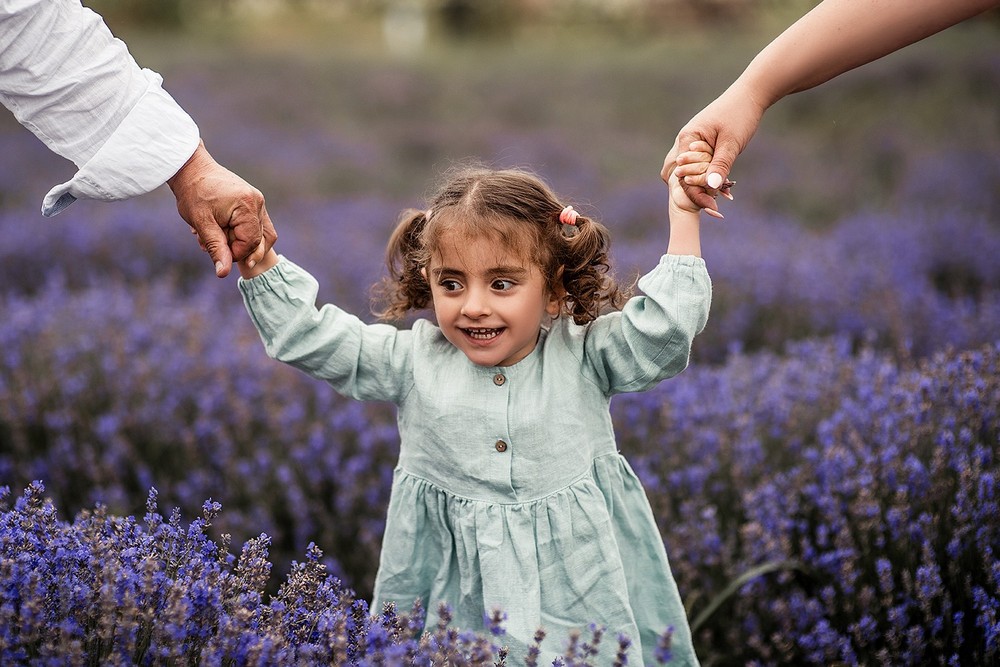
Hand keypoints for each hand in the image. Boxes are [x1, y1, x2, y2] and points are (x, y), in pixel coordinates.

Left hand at [167, 141, 276, 277]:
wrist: (191, 169)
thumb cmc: (193, 194)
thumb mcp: (202, 224)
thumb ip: (216, 248)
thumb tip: (223, 274)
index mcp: (247, 206)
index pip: (250, 243)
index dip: (233, 253)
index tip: (212, 247)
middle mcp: (258, 202)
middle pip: (258, 240)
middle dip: (234, 246)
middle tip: (210, 241)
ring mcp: (258, 201)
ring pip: (261, 234)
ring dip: (241, 242)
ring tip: (219, 237)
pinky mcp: (254, 201)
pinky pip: (257, 225)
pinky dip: (243, 233)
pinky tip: (224, 231)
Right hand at [662, 83, 764, 213]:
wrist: (750, 95)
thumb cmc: (740, 115)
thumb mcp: (731, 143)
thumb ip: (720, 165)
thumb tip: (711, 187)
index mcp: (687, 139)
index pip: (682, 174)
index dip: (696, 194)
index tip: (713, 208)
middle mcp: (684, 141)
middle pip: (674, 174)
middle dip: (690, 190)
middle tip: (712, 203)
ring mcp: (691, 142)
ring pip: (685, 170)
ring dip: (699, 184)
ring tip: (718, 196)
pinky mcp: (701, 144)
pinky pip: (697, 164)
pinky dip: (706, 175)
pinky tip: (724, 185)